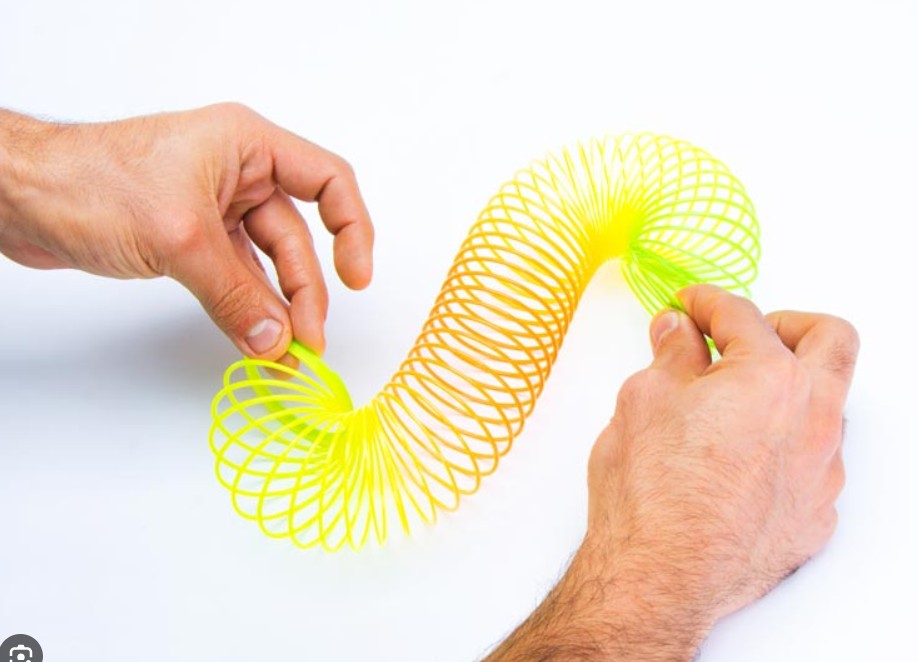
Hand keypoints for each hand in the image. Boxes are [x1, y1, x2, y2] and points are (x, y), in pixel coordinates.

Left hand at [0, 104, 373, 357]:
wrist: (20, 197)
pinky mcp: (191, 238)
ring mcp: (214, 208)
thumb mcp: (180, 238)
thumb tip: (276, 340)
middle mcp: (237, 173)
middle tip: (307, 342)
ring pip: (267, 264)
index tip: (357, 277)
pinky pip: (237, 278)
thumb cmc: (89, 182)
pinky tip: (257, 339)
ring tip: (286, 352)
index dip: (353, 229)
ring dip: (278, 308)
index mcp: (246, 145)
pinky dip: (247, 309)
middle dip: (305, 292)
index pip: (328, 181)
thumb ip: (235, 294)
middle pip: (297, 237)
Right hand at [488, 285, 858, 660]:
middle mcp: (813, 419)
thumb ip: (671, 355)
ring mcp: (821, 471)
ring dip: (786, 391)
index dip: (707, 302)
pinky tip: (739, 460)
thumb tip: (678, 333)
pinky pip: (813, 463)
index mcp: (771, 378)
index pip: (742, 315)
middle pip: (828, 341)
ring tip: (733, 406)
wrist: (659, 577)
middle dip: (787, 324)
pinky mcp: (815, 515)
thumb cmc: (650, 491)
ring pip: (826, 406)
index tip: (690, 306)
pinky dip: (783, 446)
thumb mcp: (644, 400)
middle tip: (743, 336)